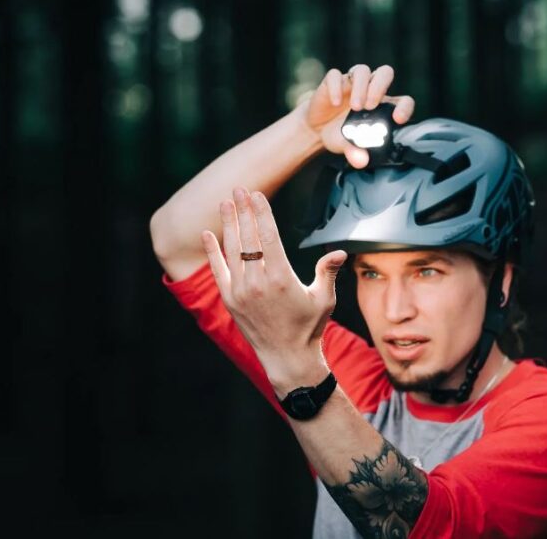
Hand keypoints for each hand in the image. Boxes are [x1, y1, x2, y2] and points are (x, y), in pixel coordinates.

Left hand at [201, 186, 347, 393]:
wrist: (287, 358)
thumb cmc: (309, 327)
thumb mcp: (324, 298)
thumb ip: (327, 272)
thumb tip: (339, 252)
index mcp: (282, 278)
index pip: (268, 236)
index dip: (261, 213)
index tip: (256, 195)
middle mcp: (258, 283)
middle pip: (248, 238)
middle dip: (243, 211)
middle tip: (238, 189)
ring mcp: (240, 292)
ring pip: (231, 250)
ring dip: (228, 224)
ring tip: (225, 203)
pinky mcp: (230, 300)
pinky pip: (218, 270)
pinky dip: (212, 252)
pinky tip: (208, 234)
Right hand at [297, 63, 415, 168]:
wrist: (317, 129)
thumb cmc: (341, 135)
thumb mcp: (348, 146)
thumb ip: (356, 152)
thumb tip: (361, 161)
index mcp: (383, 106)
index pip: (402, 100)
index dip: (404, 107)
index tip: (398, 118)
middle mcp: (370, 90)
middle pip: (385, 73)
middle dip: (379, 87)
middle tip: (370, 107)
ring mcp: (352, 83)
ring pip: (363, 70)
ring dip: (361, 87)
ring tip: (355, 107)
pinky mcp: (334, 81)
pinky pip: (336, 75)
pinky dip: (336, 87)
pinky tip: (334, 102)